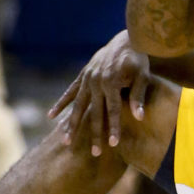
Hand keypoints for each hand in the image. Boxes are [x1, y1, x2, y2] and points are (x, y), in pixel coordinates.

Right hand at [48, 31, 152, 155]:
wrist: (126, 40)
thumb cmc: (138, 60)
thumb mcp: (142, 76)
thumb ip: (138, 97)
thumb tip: (139, 117)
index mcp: (112, 83)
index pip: (112, 111)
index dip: (112, 128)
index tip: (113, 145)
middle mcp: (96, 82)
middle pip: (94, 113)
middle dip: (94, 134)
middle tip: (94, 153)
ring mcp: (87, 79)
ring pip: (78, 105)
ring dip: (72, 124)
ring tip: (65, 141)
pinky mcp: (83, 75)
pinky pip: (70, 92)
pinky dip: (61, 104)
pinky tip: (51, 117)